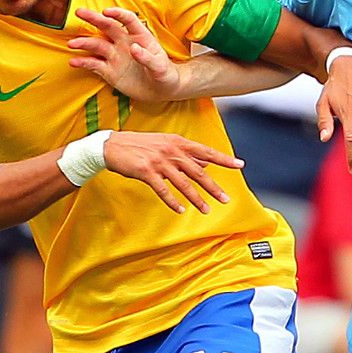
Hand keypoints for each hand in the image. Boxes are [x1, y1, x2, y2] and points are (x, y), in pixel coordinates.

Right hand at [68, 8, 184, 101]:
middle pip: (107, 27)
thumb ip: (148, 57)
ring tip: (72, 44)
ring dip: (84, 43)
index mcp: (140, 37)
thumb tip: (133, 48)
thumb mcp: (161, 67)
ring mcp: (115, 56)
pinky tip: (73, 62)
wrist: (161, 91)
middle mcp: (124, 43)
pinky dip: (83, 62)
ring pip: (97, 45)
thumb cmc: (165, 75)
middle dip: (93, 18)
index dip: (118, 14)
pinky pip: (93, 64)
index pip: (128, 20)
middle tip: (79, 12)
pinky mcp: (108, 70)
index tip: (106, 12)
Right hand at [102, 130, 243, 213]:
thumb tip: (207, 163)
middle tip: (226, 200)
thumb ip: (186, 154)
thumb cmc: (140, 146)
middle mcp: (171, 151)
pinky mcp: (146, 172)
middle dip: (213, 187)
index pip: (206, 151)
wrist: (111, 146)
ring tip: (206, 210)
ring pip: (183, 183)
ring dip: (196, 198)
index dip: (223, 159)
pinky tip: (181, 210)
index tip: (240, 165)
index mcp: (178, 142)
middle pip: (198, 172)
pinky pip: (163, 190)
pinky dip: (173, 201)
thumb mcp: (166, 145)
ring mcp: (159, 161)